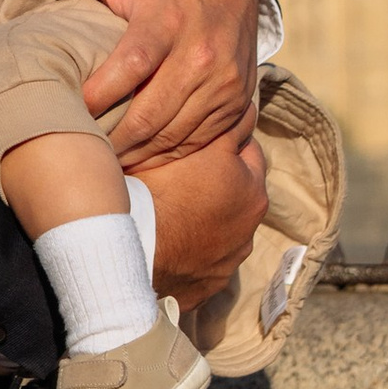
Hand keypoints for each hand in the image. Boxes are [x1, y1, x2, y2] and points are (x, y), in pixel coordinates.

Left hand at [0, 0, 263, 167]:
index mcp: (165, 21)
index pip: (128, 70)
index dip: (96, 96)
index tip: (69, 109)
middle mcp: (200, 54)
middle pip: (151, 114)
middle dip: (113, 140)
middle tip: (83, 151)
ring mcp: (224, 81)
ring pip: (176, 136)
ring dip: (140, 153)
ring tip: (107, 160)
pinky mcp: (239, 98)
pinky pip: (203, 141)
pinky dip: (171, 154)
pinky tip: (144, 155)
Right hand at [136, 124, 269, 309]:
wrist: (135, 255)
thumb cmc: (153, 192)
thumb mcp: (176, 146)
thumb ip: (198, 130)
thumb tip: (206, 111)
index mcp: (248, 180)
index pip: (247, 144)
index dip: (224, 136)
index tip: (205, 134)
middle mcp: (252, 216)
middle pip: (244, 184)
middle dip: (225, 175)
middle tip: (192, 170)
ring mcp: (237, 251)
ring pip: (231, 221)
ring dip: (216, 212)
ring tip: (181, 209)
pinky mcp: (219, 278)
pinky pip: (214, 254)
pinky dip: (202, 245)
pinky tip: (177, 239)